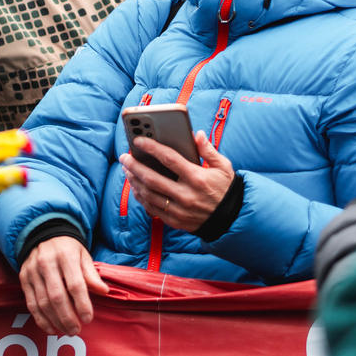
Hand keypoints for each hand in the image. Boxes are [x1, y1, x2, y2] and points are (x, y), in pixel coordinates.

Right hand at [18, 236, 108, 335]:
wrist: (43, 234)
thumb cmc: (67, 248)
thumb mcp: (83, 255)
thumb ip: (91, 274)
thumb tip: (104, 291)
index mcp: (65, 255)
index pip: (75, 284)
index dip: (82, 304)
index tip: (88, 318)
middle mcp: (46, 263)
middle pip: (57, 296)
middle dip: (67, 317)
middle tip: (76, 330)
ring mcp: (32, 271)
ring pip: (43, 303)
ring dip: (55, 320)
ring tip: (67, 330)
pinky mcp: (23, 279)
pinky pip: (31, 304)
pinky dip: (41, 319)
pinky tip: (51, 328)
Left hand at [120, 131, 234, 233]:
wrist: (231, 218)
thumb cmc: (226, 188)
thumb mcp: (223, 166)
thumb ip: (208, 150)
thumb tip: (197, 134)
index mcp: (197, 178)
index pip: (169, 159)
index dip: (152, 148)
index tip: (138, 140)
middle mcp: (186, 195)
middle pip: (153, 179)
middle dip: (135, 166)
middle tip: (124, 157)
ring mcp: (179, 210)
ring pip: (149, 195)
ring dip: (135, 181)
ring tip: (127, 170)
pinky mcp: (175, 221)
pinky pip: (152, 209)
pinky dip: (141, 197)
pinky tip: (136, 187)